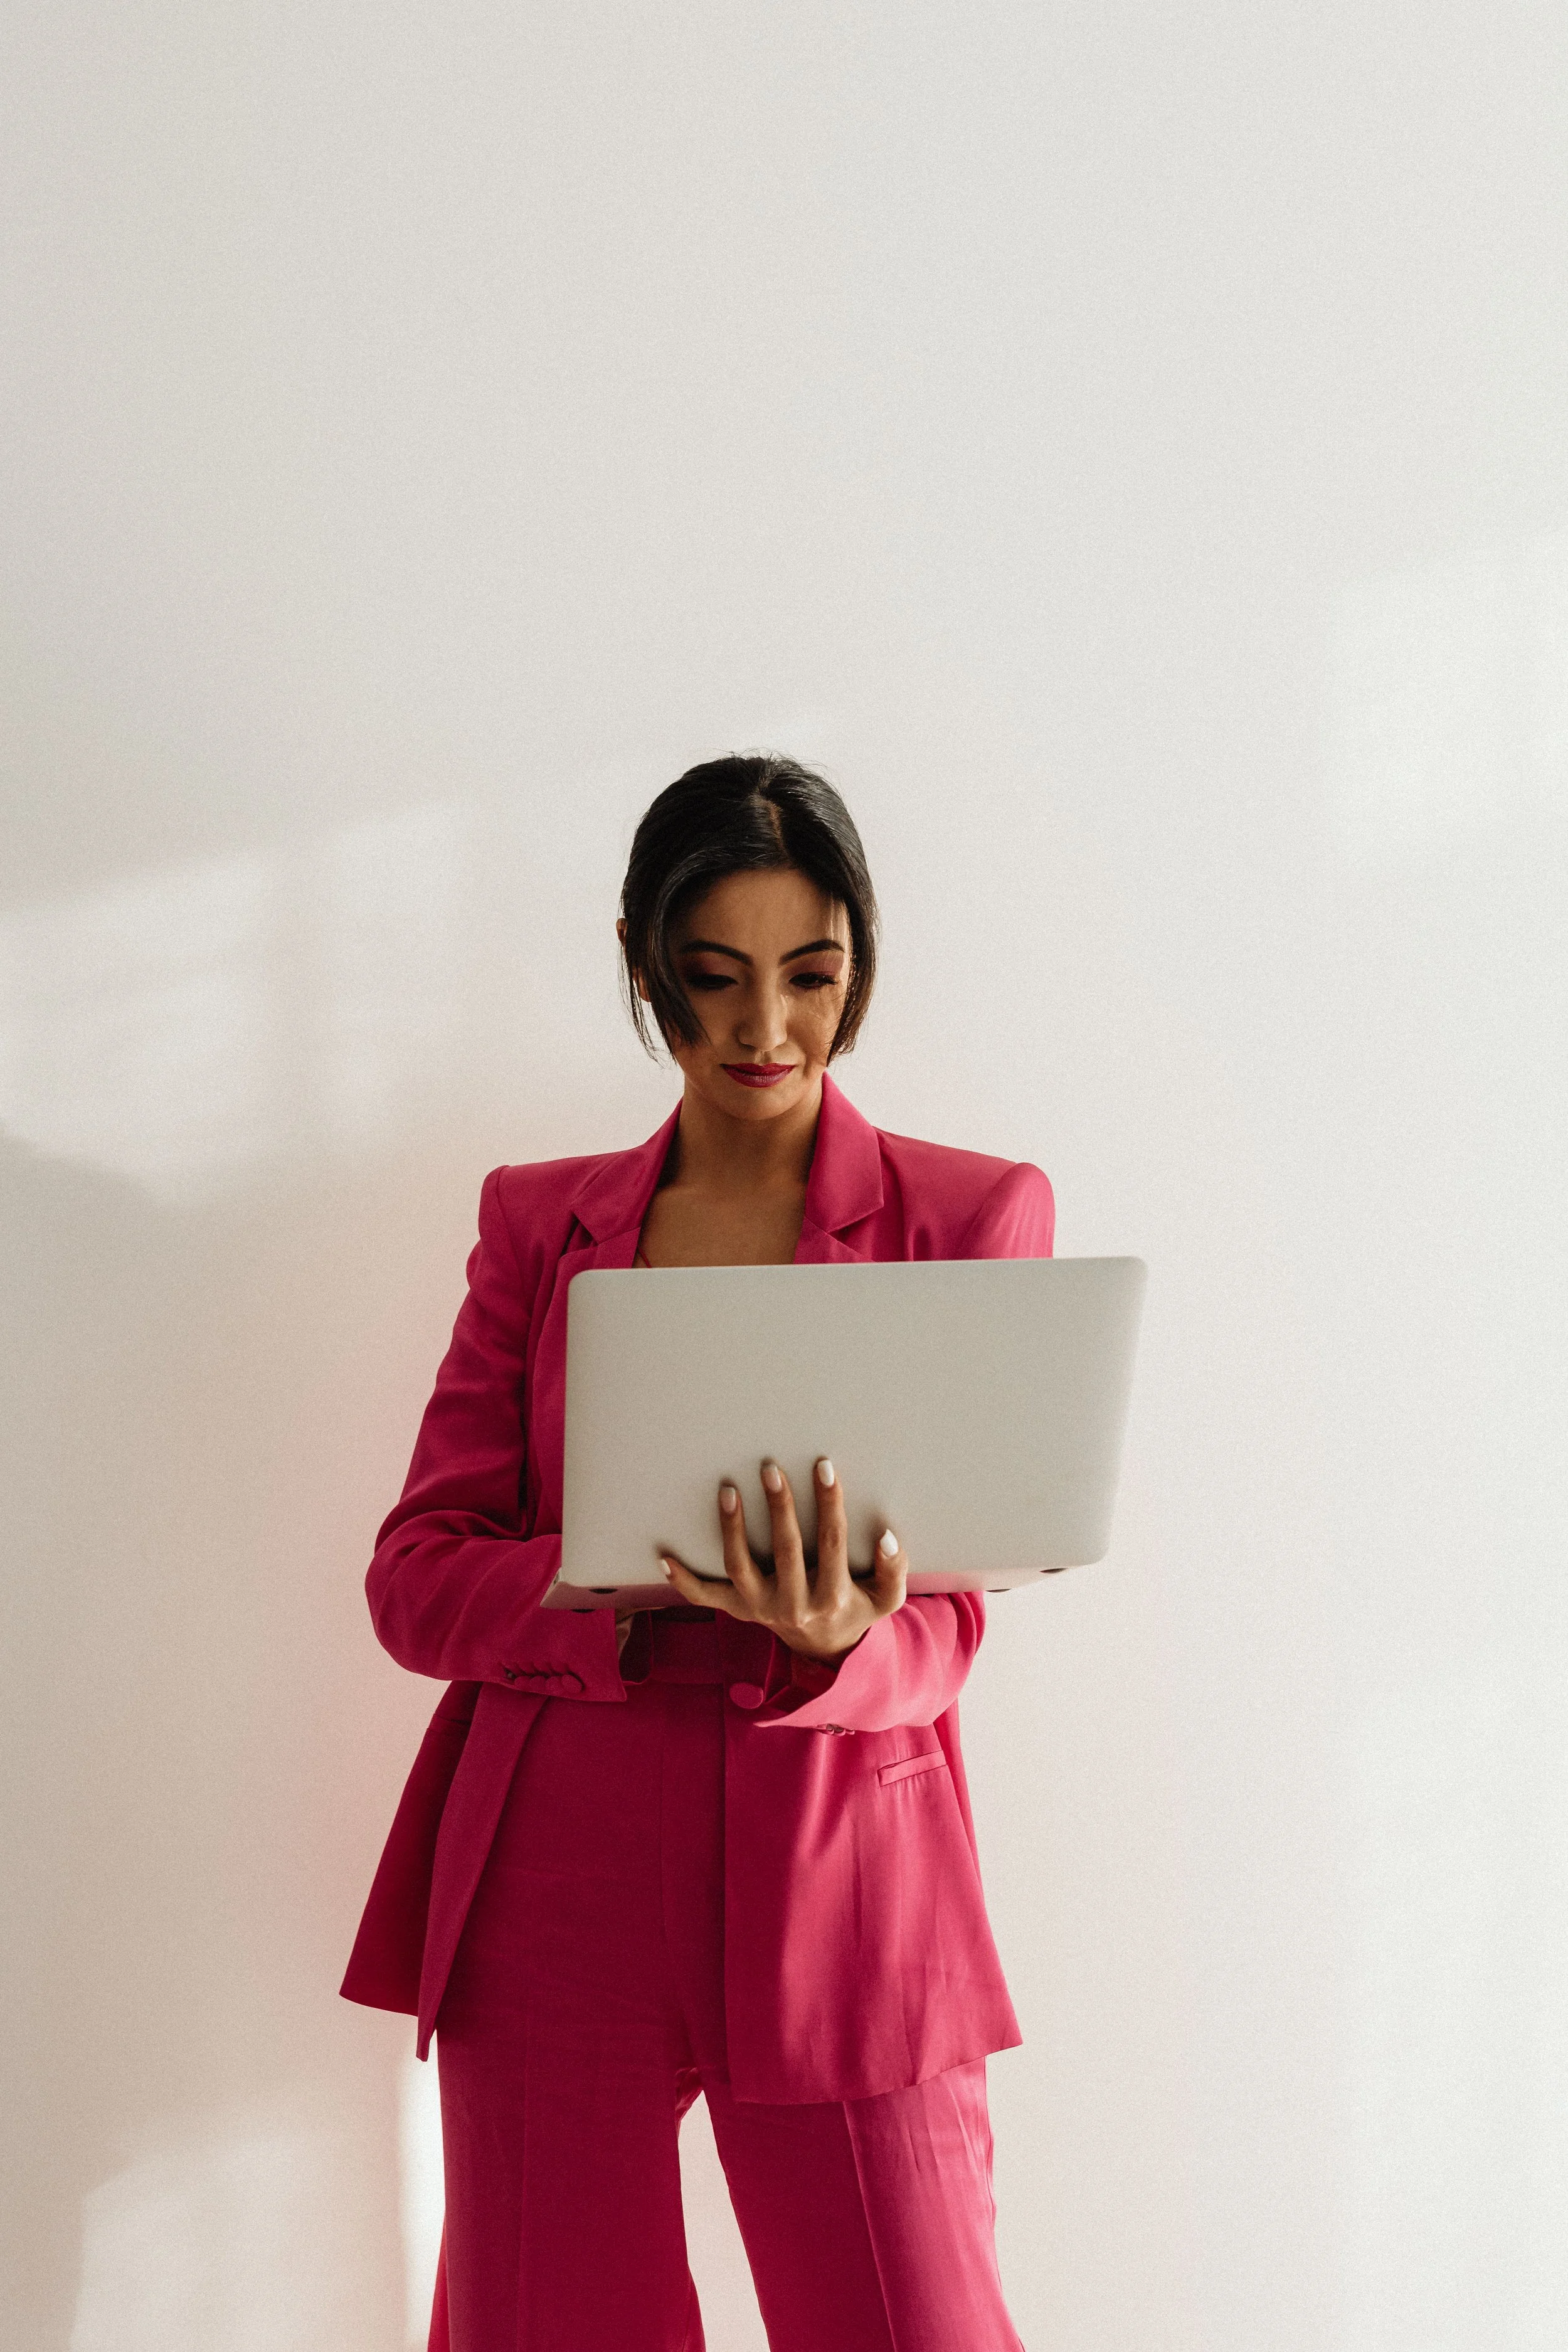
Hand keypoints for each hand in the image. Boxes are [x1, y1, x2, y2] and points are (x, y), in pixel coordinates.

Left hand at [660, 1457, 907, 1663]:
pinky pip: (706, 1597)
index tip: (824, 1467)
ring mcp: (761, 1609)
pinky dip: (683, 1581)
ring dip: (732, 1529)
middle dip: (779, 1506)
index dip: (829, 1503)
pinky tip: (664, 1557)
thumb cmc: (855, 1609)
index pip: (832, 1542)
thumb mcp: (885, 1599)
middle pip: (785, 1549)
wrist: (825, 1651)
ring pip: (740, 1566)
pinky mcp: (739, 1610)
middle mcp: (793, 1605)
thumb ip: (894, 1570)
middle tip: (772, 1468)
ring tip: (728, 1490)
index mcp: (831, 1597)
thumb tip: (887, 1537)